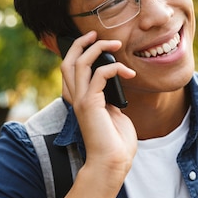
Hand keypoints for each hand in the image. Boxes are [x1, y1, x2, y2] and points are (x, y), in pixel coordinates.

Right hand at [59, 31, 136, 190]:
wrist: (112, 163)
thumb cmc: (115, 142)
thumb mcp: (114, 113)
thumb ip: (110, 97)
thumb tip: (116, 83)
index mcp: (79, 100)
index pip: (70, 69)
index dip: (78, 52)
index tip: (94, 41)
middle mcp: (76, 98)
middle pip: (68, 62)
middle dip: (81, 44)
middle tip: (96, 34)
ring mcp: (81, 101)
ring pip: (79, 63)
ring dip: (98, 49)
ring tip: (116, 44)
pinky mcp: (90, 105)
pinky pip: (99, 75)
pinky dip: (114, 68)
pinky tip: (129, 73)